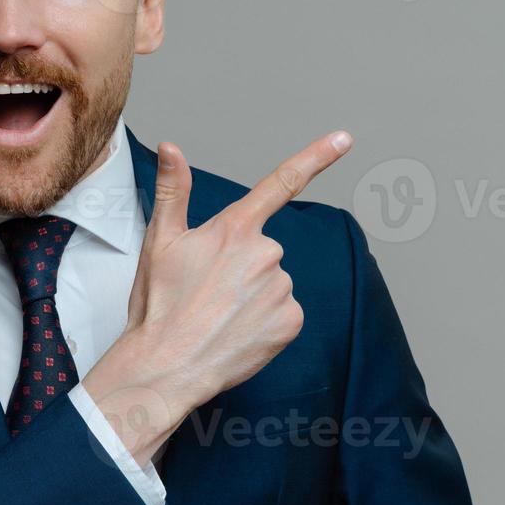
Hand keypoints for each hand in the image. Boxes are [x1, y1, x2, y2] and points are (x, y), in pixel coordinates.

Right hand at [82, 130, 352, 463]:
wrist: (166, 366)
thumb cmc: (159, 306)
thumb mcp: (159, 242)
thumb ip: (174, 190)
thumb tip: (172, 147)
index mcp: (235, 229)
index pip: (281, 183)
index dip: (316, 156)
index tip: (344, 138)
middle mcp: (266, 253)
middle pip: (264, 250)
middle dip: (242, 266)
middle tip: (207, 292)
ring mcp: (281, 289)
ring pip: (274, 283)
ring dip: (252, 296)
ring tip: (218, 315)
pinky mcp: (291, 322)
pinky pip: (284, 313)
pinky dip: (265, 322)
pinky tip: (237, 331)